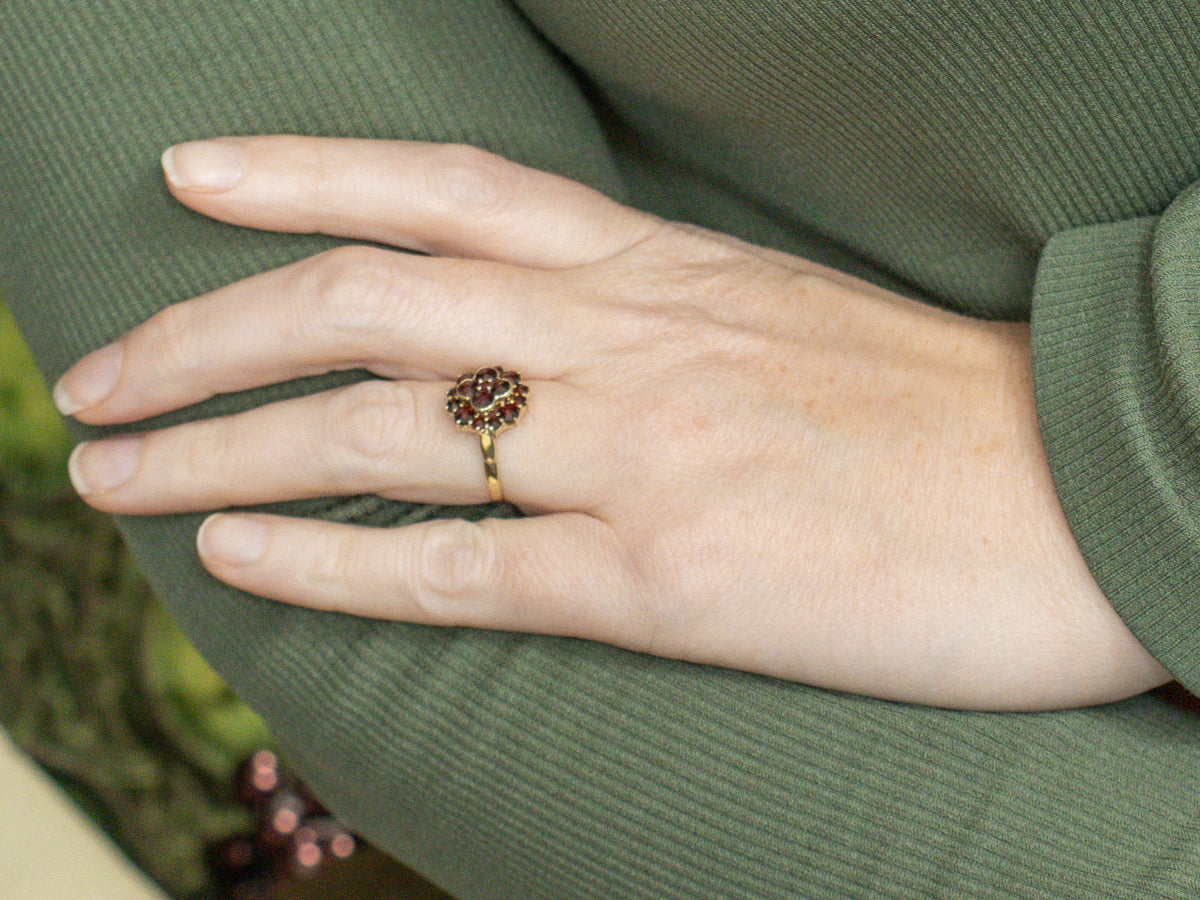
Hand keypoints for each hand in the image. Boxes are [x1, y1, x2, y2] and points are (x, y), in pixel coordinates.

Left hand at [55, 137, 1168, 709]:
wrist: (1089, 494)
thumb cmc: (945, 415)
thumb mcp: (780, 322)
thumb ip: (653, 322)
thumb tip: (543, 350)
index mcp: (664, 270)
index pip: (443, 188)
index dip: (301, 169)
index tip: (189, 177)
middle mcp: (633, 338)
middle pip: (363, 301)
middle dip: (202, 329)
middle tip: (92, 377)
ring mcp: (645, 452)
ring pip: (378, 430)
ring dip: (219, 446)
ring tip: (111, 475)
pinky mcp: (670, 576)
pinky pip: (460, 565)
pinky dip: (332, 561)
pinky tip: (239, 556)